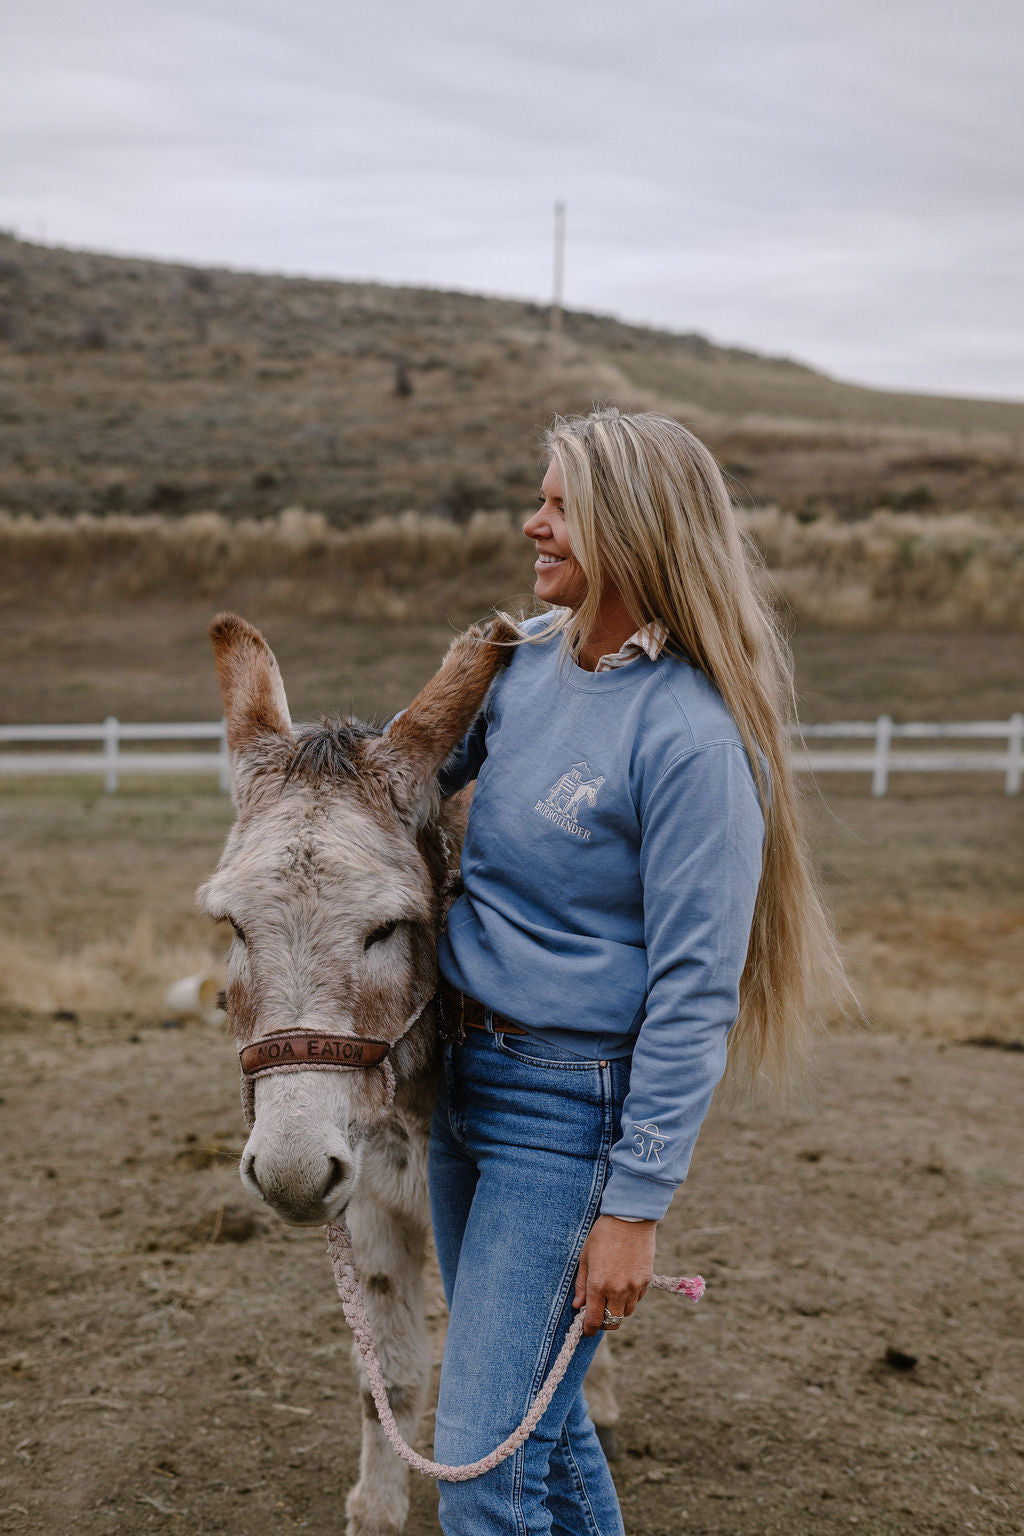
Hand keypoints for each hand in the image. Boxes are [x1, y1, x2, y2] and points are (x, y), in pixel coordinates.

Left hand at [572, 1215, 656, 1337]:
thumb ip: (581, 1284)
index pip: (593, 1320)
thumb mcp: (586, 1257)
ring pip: (626, 1312)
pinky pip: (638, 1299)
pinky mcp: (646, 1280)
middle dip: (604, 1322)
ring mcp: (634, 1286)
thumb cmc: (603, 1235)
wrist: (629, 1218)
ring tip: (611, 1294)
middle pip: (612, 1322)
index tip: (586, 1329)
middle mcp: (617, 1290)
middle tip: (598, 1313)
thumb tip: (578, 1305)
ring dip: (617, 1309)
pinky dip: (630, 1297)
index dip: (588, 1329)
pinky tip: (624, 1282)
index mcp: (598, 1284)